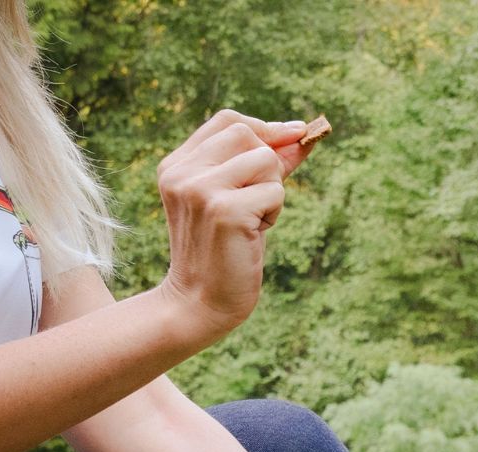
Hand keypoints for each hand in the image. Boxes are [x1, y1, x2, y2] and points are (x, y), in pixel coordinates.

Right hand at [156, 109, 314, 340]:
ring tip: (254, 222)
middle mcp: (183, 172)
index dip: (265, 128)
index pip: (227, 121)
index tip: (294, 135)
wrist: (200, 304)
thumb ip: (261, 168)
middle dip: (270, 165)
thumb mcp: (237, 202)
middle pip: (247, 134)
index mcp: (177, 165)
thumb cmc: (223, 255)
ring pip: (265, 161)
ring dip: (273, 193)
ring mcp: (201, 189)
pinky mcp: (224, 211)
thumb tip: (300, 134)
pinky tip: (254, 235)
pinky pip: (275, 192)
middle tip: (260, 203)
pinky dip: (274, 214)